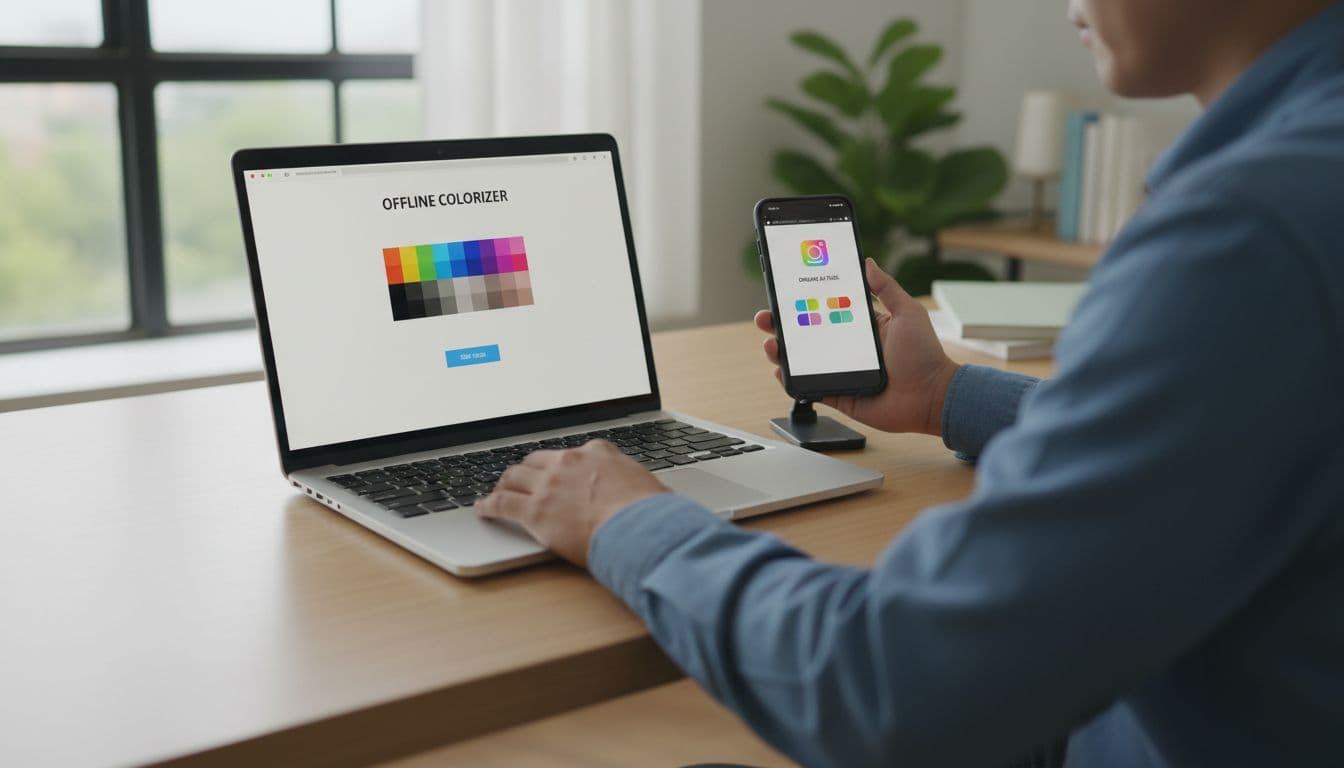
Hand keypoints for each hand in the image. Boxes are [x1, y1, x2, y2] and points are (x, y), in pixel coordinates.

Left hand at [475, 440, 668, 567]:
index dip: (560, 464)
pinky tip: (482, 509)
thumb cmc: (653, 513)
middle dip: (526, 469)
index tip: (557, 470)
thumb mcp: (650, 488)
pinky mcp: (535, 512)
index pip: (571, 453)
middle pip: (536, 460)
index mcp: (598, 453)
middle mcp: (570, 462)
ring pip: (514, 477)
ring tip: (498, 490)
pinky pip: (501, 503)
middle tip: (519, 478)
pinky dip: (488, 505)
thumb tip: (655, 499)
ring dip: (504, 483)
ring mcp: (549, 485)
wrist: (641, 528)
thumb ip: (639, 488)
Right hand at [755, 258, 959, 435]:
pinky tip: (781, 370)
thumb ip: (887, 288)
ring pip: (803, 360)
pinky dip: (792, 380)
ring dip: (782, 351)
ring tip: (771, 343)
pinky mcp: (839, 395)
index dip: (804, 302)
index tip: (785, 291)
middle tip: (765, 317)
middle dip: (782, 325)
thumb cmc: (925, 355)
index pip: (825, 309)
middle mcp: (847, 348)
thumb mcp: (908, 313)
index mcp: (861, 326)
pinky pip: (810, 388)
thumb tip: (867, 262)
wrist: (932, 396)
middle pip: (806, 334)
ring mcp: (841, 372)